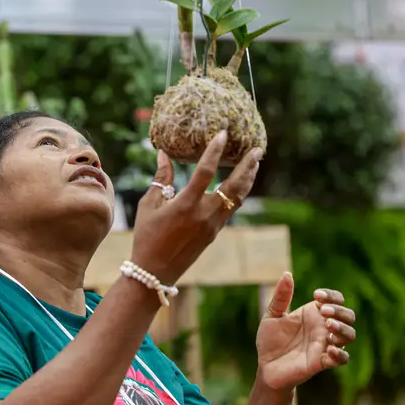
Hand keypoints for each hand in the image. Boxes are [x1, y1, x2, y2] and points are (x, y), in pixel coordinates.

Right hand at [131, 131, 261, 281]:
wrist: (155, 271)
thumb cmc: (147, 236)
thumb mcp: (148, 205)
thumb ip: (160, 179)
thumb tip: (164, 154)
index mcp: (186, 204)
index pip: (205, 172)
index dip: (214, 151)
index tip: (223, 134)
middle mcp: (204, 214)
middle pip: (234, 186)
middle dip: (248, 166)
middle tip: (257, 149)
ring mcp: (213, 225)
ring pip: (238, 198)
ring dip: (248, 179)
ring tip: (255, 163)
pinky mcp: (214, 232)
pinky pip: (231, 208)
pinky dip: (238, 193)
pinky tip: (239, 184)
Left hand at [256, 273, 355, 391]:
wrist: (264, 366)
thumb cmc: (270, 340)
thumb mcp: (272, 315)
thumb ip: (281, 297)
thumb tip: (287, 274)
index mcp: (313, 314)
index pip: (335, 300)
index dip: (331, 296)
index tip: (316, 296)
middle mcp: (323, 328)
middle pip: (348, 316)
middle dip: (340, 311)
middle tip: (323, 311)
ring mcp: (324, 345)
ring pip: (349, 335)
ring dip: (342, 328)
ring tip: (328, 325)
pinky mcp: (322, 362)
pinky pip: (342, 359)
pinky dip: (340, 354)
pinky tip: (329, 348)